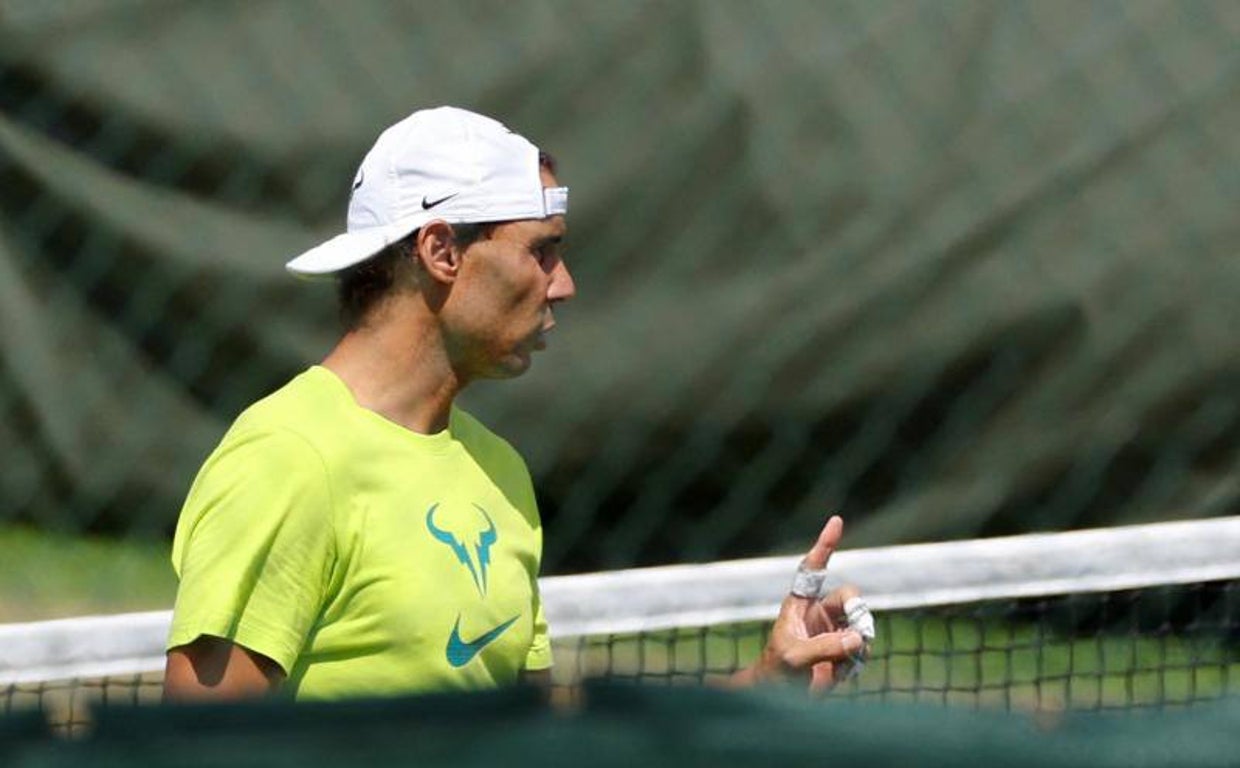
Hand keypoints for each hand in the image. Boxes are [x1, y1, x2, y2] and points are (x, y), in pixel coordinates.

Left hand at [731, 515, 866, 691]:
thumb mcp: (795, 658)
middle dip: (858, 610)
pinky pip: (864, 648)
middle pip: (850, 596)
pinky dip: (857, 661)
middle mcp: (819, 613)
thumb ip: (825, 648)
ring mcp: (834, 630)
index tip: (836, 520)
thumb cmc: (777, 671)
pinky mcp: (845, 650)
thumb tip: (859, 639)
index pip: (813, 569)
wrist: (780, 698)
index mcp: (800, 604)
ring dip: (858, 644)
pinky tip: (839, 674)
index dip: (825, 544)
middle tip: (860, 632)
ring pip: (862, 624)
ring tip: (837, 665)